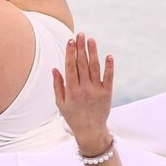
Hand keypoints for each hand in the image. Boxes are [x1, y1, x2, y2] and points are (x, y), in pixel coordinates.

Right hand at [52, 33, 113, 150]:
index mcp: (71, 90)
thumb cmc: (73, 116)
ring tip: (91, 40)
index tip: (70, 41)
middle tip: (80, 34)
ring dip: (93, 52)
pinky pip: (109, 77)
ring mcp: (97, 90)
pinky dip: (109, 66)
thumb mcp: (60, 103)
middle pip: (82, 64)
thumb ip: (57, 85)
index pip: (70, 67)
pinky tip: (108, 55)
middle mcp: (84, 89)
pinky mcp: (107, 93)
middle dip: (81, 48)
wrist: (90, 131)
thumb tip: (55, 68)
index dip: (70, 52)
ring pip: (95, 67)